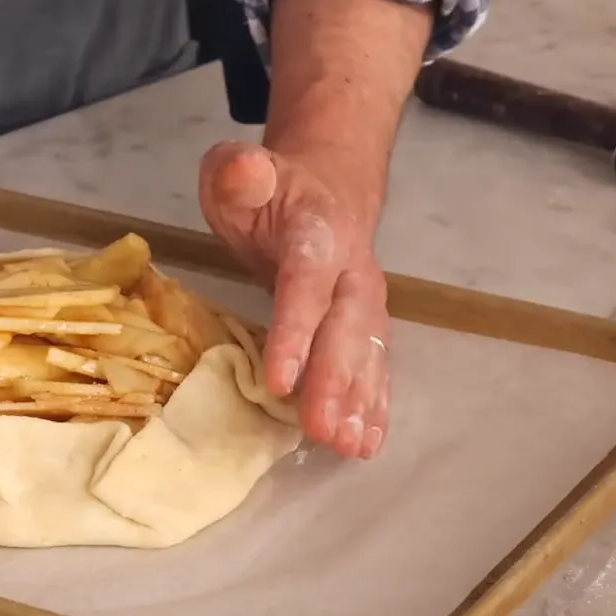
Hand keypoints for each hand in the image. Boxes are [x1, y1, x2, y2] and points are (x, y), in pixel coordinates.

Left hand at [199, 141, 390, 458]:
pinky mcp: (367, 324)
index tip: (279, 378)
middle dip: (334, 381)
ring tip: (348, 446)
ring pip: (367, 353)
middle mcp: (352, 270)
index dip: (296, 330)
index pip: (307, 283)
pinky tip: (367, 441)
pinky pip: (375, 366)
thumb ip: (240, 172)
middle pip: (345, 328)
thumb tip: (245, 171)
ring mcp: (365, 300)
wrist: (328, 185)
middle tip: (321, 430)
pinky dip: (373, 404)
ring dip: (359, 402)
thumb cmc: (272, 188)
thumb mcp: (240, 169)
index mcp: (317, 232)